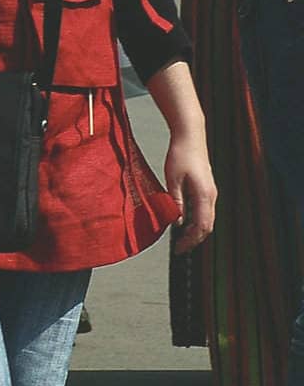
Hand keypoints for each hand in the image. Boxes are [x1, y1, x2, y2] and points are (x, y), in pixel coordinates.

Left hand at [165, 132, 216, 251]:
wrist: (190, 136)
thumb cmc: (180, 155)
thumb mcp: (172, 178)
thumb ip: (175, 200)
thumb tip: (176, 222)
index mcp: (204, 195)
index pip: (201, 227)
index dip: (190, 240)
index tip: (178, 249)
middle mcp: (211, 196)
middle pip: (206, 226)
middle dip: (193, 239)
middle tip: (179, 248)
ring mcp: (210, 192)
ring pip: (206, 219)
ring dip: (195, 230)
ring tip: (180, 238)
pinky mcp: (207, 188)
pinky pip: (204, 210)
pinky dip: (196, 220)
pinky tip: (183, 221)